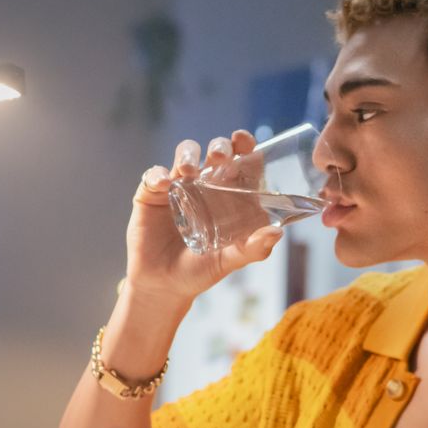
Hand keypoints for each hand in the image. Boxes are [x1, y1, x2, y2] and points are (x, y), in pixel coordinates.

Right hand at [125, 131, 283, 307]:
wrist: (163, 286)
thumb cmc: (201, 270)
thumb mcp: (229, 261)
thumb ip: (253, 249)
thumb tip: (277, 232)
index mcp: (228, 192)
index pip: (239, 158)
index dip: (242, 143)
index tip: (244, 141)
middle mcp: (204, 183)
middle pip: (213, 150)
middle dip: (218, 145)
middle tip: (219, 156)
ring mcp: (178, 186)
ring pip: (184, 154)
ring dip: (188, 155)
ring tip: (189, 171)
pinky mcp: (151, 194)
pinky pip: (153, 175)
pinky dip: (158, 175)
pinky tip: (164, 184)